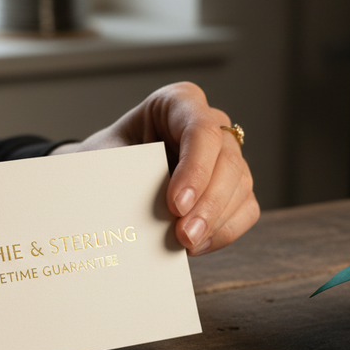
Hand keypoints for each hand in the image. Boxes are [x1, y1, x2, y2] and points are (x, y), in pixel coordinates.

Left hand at [52, 82, 258, 254]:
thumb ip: (125, 172)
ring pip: (241, 187)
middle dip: (208, 204)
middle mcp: (210, 125)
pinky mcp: (233, 187)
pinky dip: (224, 232)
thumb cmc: (104, 160)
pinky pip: (246, 210)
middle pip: (228, 162)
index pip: (202, 130)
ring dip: (216, 222)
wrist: (103, 177)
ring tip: (186, 244)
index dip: (195, 169)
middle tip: (184, 235)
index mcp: (178, 103)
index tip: (176, 204)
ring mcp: (226, 156)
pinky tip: (195, 246)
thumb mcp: (106, 158)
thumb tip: (137, 207)